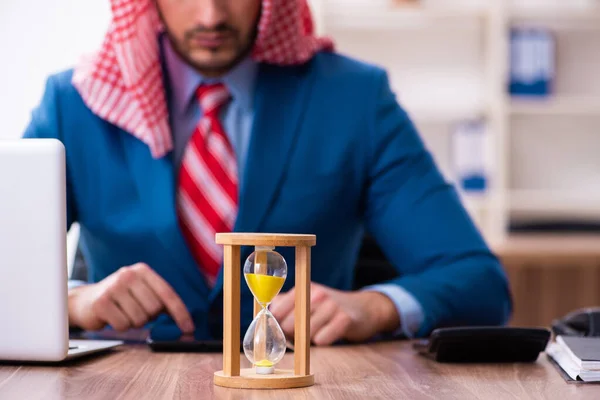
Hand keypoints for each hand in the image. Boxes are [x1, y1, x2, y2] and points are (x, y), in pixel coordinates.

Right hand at [68, 263, 193, 332]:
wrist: (84, 300)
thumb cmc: (120, 298)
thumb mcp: (141, 292)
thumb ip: (161, 302)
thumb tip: (185, 322)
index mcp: (142, 271)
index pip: (168, 293)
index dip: (180, 313)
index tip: (188, 328)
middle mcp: (128, 275)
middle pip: (154, 309)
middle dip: (148, 316)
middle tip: (135, 310)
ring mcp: (114, 287)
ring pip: (140, 319)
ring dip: (133, 322)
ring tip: (122, 312)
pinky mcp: (101, 303)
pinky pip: (123, 325)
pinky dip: (120, 326)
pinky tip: (112, 317)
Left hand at [270, 282, 399, 345]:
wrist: (365, 309)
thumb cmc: (330, 308)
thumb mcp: (308, 300)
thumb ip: (286, 305)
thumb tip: (263, 315)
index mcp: (303, 288)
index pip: (276, 310)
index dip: (276, 324)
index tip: (281, 329)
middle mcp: (316, 294)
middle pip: (288, 325)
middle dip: (292, 335)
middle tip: (302, 334)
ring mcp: (331, 305)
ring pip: (305, 334)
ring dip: (309, 340)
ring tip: (319, 331)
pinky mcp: (344, 319)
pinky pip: (322, 340)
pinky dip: (324, 341)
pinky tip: (331, 333)